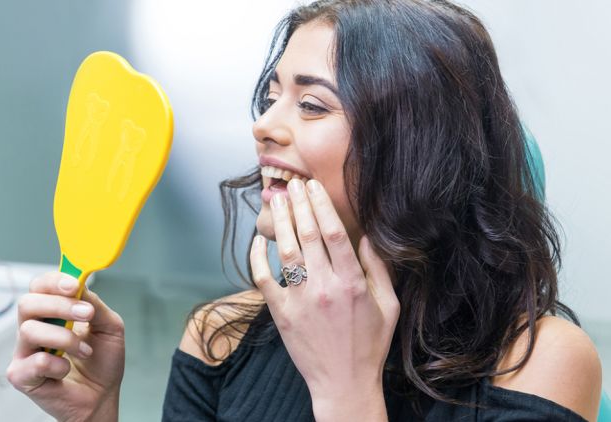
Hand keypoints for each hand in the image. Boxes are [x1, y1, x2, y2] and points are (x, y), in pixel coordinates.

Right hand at [6, 272, 124, 421]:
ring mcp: (25, 351)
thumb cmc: (103, 360)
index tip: (75, 285)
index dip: (55, 281)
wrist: (102, 395)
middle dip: (60, 305)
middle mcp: (35, 327)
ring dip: (65, 338)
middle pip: (28, 303)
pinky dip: (58, 364)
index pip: (41, 286)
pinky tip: (67, 369)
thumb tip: (81, 287)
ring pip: (30, 330)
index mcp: (53, 312)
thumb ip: (96, 305)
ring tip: (85, 350)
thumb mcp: (110, 326)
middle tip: (86, 314)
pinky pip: (34, 361)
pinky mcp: (21, 375)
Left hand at [250, 178, 399, 420]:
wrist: (343, 383)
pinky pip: (264, 278)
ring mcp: (300, 300)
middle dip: (299, 204)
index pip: (334, 233)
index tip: (314, 187)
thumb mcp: (389, 306)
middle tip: (293, 184)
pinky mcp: (281, 313)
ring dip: (280, 222)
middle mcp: (324, 287)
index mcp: (352, 283)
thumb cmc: (369, 345)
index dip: (321, 205)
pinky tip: (258, 239)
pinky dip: (257, 257)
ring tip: (277, 201)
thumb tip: (367, 237)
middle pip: (307, 235)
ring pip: (285, 251)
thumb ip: (379, 269)